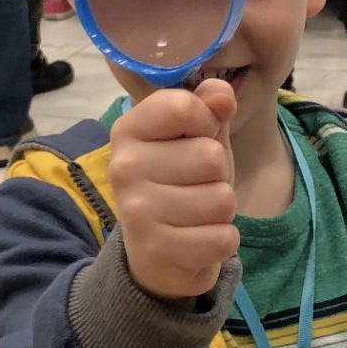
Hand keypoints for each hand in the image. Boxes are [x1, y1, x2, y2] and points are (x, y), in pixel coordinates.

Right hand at [108, 79, 240, 299]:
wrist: (157, 252)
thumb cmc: (181, 181)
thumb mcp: (197, 137)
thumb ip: (208, 107)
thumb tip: (223, 95)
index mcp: (128, 129)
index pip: (186, 107)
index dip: (207, 123)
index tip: (194, 140)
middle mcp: (123, 167)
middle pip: (211, 155)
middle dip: (218, 174)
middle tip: (195, 186)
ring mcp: (136, 210)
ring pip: (222, 199)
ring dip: (221, 210)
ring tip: (196, 213)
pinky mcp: (156, 249)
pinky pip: (223, 238)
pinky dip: (222, 240)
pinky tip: (198, 239)